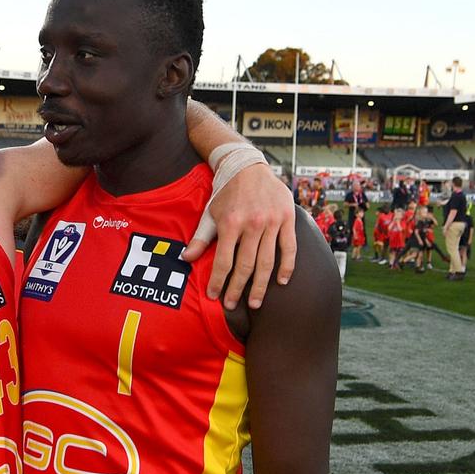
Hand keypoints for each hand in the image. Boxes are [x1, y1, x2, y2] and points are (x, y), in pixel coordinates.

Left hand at [182, 163, 296, 309]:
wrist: (248, 167)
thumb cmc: (226, 193)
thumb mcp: (209, 213)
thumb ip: (200, 238)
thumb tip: (185, 259)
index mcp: (230, 223)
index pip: (223, 262)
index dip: (218, 282)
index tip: (214, 296)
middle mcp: (252, 224)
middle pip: (245, 266)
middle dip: (237, 289)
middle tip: (232, 305)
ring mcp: (271, 222)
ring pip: (267, 261)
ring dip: (260, 285)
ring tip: (255, 303)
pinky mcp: (287, 219)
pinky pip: (289, 248)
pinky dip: (287, 266)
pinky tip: (281, 282)